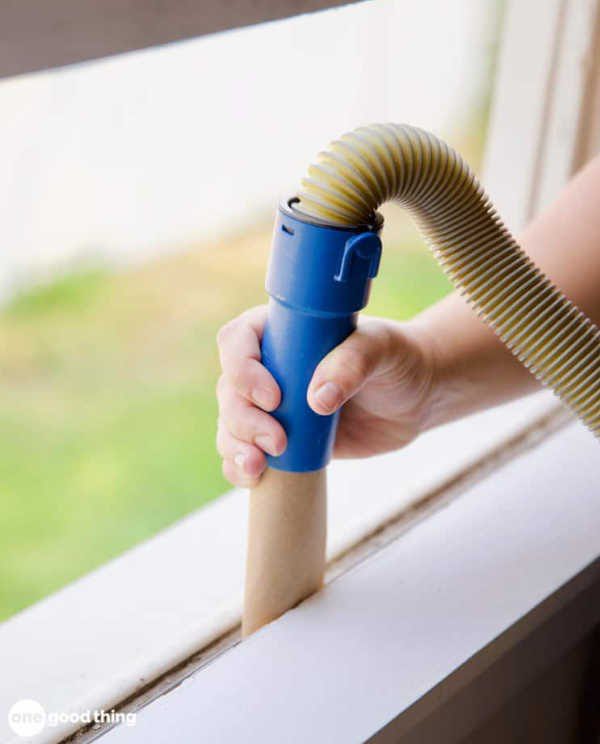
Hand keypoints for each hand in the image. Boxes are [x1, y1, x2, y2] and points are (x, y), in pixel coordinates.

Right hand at [216, 305, 435, 486]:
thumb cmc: (397, 361)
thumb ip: (353, 364)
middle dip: (243, 419)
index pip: (238, 340)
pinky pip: (243, 451)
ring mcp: (270, 404)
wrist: (415, 400)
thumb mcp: (382, 350)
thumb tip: (316, 399)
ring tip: (259, 466)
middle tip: (277, 441)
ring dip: (235, 446)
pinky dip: (238, 466)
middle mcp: (268, 366)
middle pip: (229, 389)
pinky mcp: (279, 437)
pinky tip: (254, 477)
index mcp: (283, 331)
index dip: (243, 369)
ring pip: (230, 423)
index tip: (274, 397)